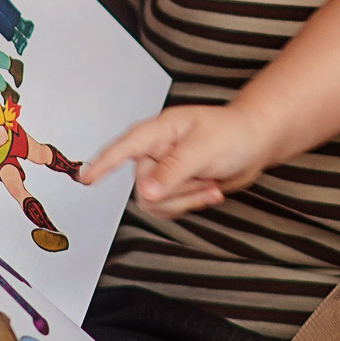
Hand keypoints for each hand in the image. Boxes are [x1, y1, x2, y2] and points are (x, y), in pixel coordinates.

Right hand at [85, 103, 276, 216]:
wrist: (254, 144)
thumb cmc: (232, 133)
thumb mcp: (204, 149)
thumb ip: (173, 171)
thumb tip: (146, 192)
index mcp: (158, 131)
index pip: (124, 148)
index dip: (103, 163)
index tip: (85, 178)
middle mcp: (155, 152)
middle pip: (144, 187)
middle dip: (178, 192)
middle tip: (205, 180)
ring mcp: (162, 171)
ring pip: (154, 202)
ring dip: (186, 200)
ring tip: (210, 185)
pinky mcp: (172, 187)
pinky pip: (167, 209)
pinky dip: (190, 205)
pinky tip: (209, 191)